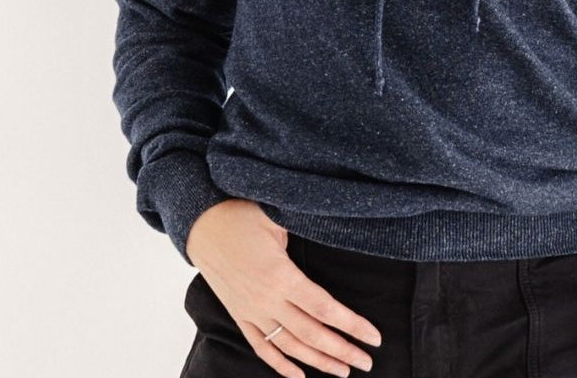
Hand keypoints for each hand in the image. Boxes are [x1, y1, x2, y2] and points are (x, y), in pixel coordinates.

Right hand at [185, 198, 381, 377]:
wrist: (202, 225)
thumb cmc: (243, 215)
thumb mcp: (278, 219)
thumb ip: (306, 233)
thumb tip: (337, 232)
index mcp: (281, 275)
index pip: (324, 308)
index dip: (352, 325)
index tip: (374, 337)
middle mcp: (267, 300)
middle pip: (312, 334)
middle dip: (342, 350)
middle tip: (367, 362)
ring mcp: (251, 311)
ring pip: (290, 346)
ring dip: (318, 361)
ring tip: (344, 370)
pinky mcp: (239, 315)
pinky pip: (262, 346)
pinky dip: (281, 364)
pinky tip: (299, 375)